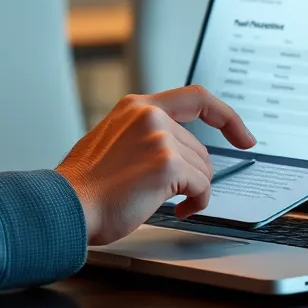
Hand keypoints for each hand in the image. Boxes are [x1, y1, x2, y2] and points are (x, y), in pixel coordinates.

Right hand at [56, 85, 255, 245]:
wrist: (65, 207)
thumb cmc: (85, 187)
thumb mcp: (113, 141)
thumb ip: (144, 136)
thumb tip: (180, 152)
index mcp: (137, 106)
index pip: (196, 97)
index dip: (226, 116)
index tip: (242, 136)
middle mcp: (149, 115)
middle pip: (201, 148)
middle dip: (194, 175)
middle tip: (175, 194)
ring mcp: (159, 137)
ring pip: (204, 169)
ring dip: (192, 191)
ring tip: (166, 202)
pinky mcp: (167, 163)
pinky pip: (202, 187)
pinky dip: (196, 203)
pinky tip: (177, 210)